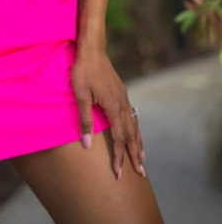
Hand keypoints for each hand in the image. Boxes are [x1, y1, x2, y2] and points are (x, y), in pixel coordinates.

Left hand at [70, 47, 146, 180]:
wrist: (92, 49)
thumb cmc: (83, 71)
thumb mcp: (80, 96)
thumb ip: (85, 120)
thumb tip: (87, 144)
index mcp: (114, 107)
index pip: (119, 138)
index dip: (119, 157)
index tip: (118, 173)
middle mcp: (123, 104)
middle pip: (131, 135)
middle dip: (134, 155)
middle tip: (141, 174)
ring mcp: (124, 98)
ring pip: (134, 125)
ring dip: (138, 143)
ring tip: (142, 158)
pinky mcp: (121, 92)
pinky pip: (132, 115)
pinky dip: (135, 128)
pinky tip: (135, 132)